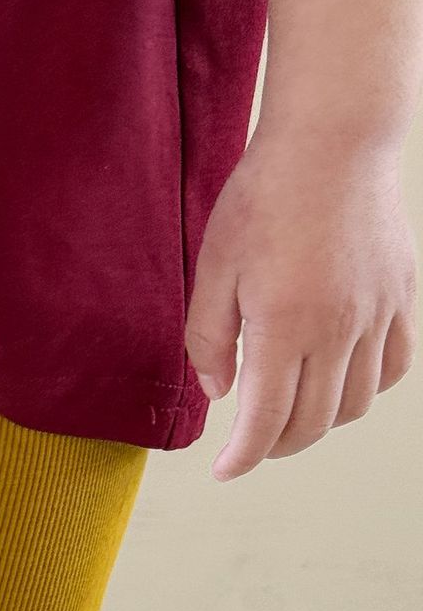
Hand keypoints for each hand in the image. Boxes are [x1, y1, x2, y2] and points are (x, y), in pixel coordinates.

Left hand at [185, 131, 416, 481]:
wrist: (334, 139)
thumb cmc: (264, 196)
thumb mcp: (213, 268)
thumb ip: (208, 339)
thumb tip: (222, 395)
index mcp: (282, 325)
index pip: (264, 422)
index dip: (241, 458)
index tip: (223, 471)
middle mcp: (336, 328)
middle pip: (311, 424)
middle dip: (274, 446)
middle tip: (250, 443)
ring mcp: (376, 315)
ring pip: (353, 405)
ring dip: (319, 423)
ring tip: (290, 413)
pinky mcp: (401, 298)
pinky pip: (392, 369)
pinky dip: (364, 391)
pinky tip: (337, 381)